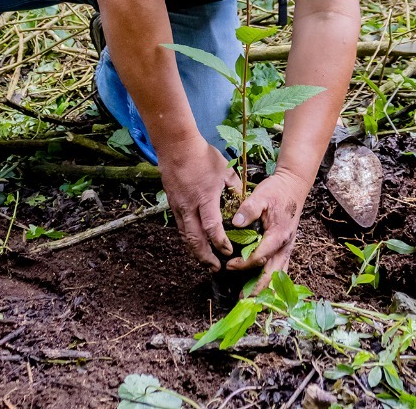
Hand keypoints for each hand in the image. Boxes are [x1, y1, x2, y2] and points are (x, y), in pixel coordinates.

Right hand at [159, 136, 241, 270]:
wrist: (176, 146)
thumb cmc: (203, 156)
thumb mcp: (225, 170)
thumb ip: (235, 189)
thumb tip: (243, 204)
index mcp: (205, 198)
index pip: (212, 228)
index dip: (220, 243)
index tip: (228, 252)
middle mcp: (189, 206)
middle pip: (195, 239)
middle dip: (205, 257)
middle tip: (215, 268)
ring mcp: (178, 206)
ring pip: (185, 236)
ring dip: (195, 252)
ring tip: (205, 262)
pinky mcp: (172, 204)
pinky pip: (180, 227)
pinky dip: (188, 239)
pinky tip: (195, 244)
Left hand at [226, 169, 309, 290]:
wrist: (294, 185)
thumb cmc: (278, 191)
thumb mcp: (261, 195)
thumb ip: (249, 209)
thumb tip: (236, 223)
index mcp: (278, 235)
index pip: (260, 257)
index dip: (244, 264)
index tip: (229, 265)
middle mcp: (285, 245)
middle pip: (273, 274)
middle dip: (258, 288)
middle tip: (243, 299)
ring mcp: (287, 247)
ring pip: (279, 274)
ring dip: (266, 287)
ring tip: (252, 299)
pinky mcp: (285, 247)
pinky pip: (280, 268)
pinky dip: (272, 279)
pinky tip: (262, 286)